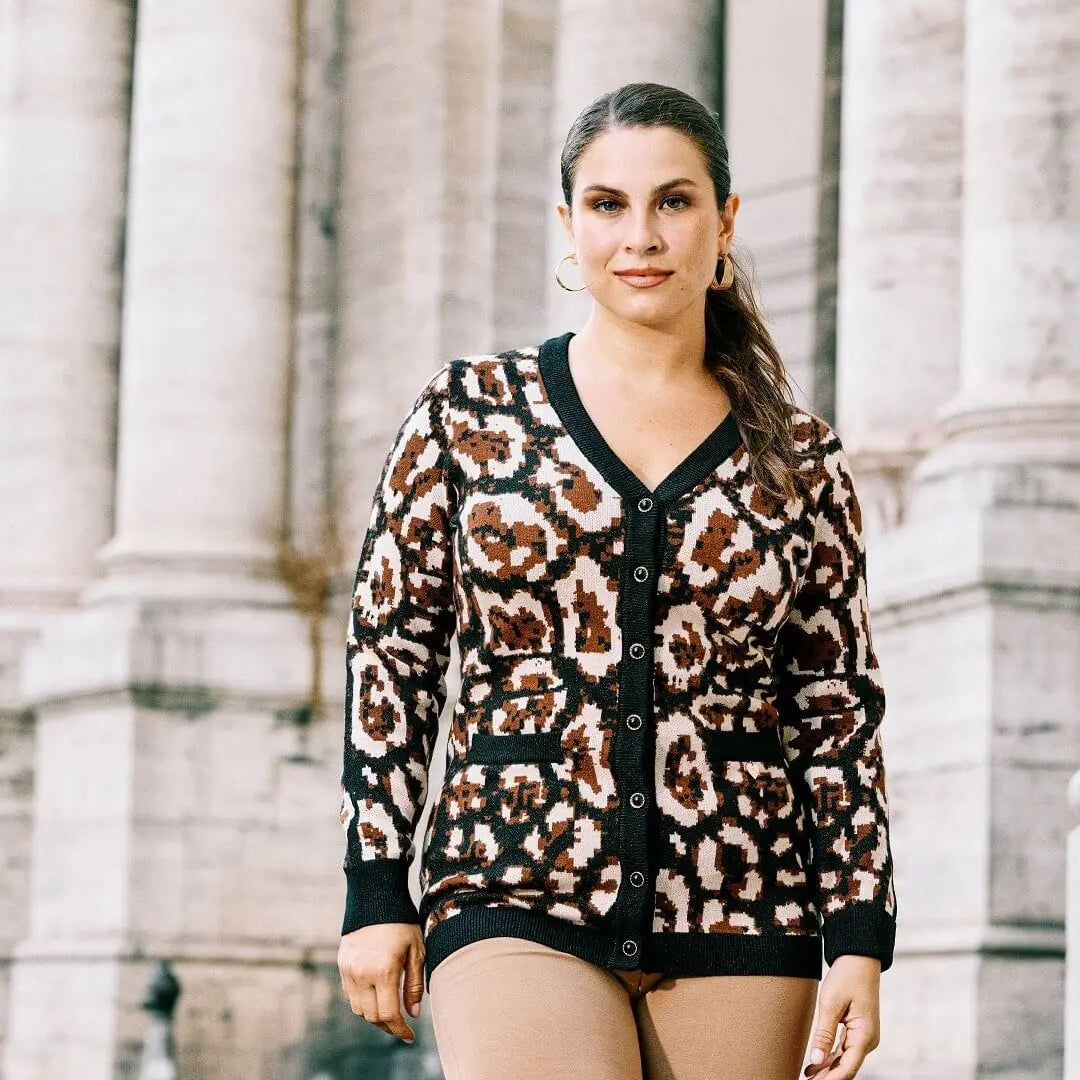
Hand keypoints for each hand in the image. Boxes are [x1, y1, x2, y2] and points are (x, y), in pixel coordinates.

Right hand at [338, 923, 425, 1042]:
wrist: (375, 897)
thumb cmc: (402, 922)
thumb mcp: (416, 951)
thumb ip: (414, 984)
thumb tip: (413, 1013)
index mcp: (384, 971)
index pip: (388, 1015)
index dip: (400, 1030)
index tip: (410, 1036)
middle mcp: (362, 974)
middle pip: (372, 1016)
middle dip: (388, 1025)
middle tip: (401, 1025)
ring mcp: (349, 969)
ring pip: (358, 1008)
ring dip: (373, 1014)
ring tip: (389, 1010)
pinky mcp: (342, 964)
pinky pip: (349, 993)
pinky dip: (362, 1001)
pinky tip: (375, 994)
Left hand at [804, 954, 880, 1078]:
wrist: (859, 958)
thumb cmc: (846, 977)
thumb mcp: (830, 1004)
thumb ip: (824, 1034)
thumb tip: (816, 1061)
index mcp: (864, 1035)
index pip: (847, 1068)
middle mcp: (868, 1039)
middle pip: (846, 1067)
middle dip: (827, 1078)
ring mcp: (864, 1036)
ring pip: (845, 1060)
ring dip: (827, 1070)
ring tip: (806, 1077)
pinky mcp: (858, 1030)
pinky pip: (844, 1050)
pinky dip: (830, 1058)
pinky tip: (815, 1065)